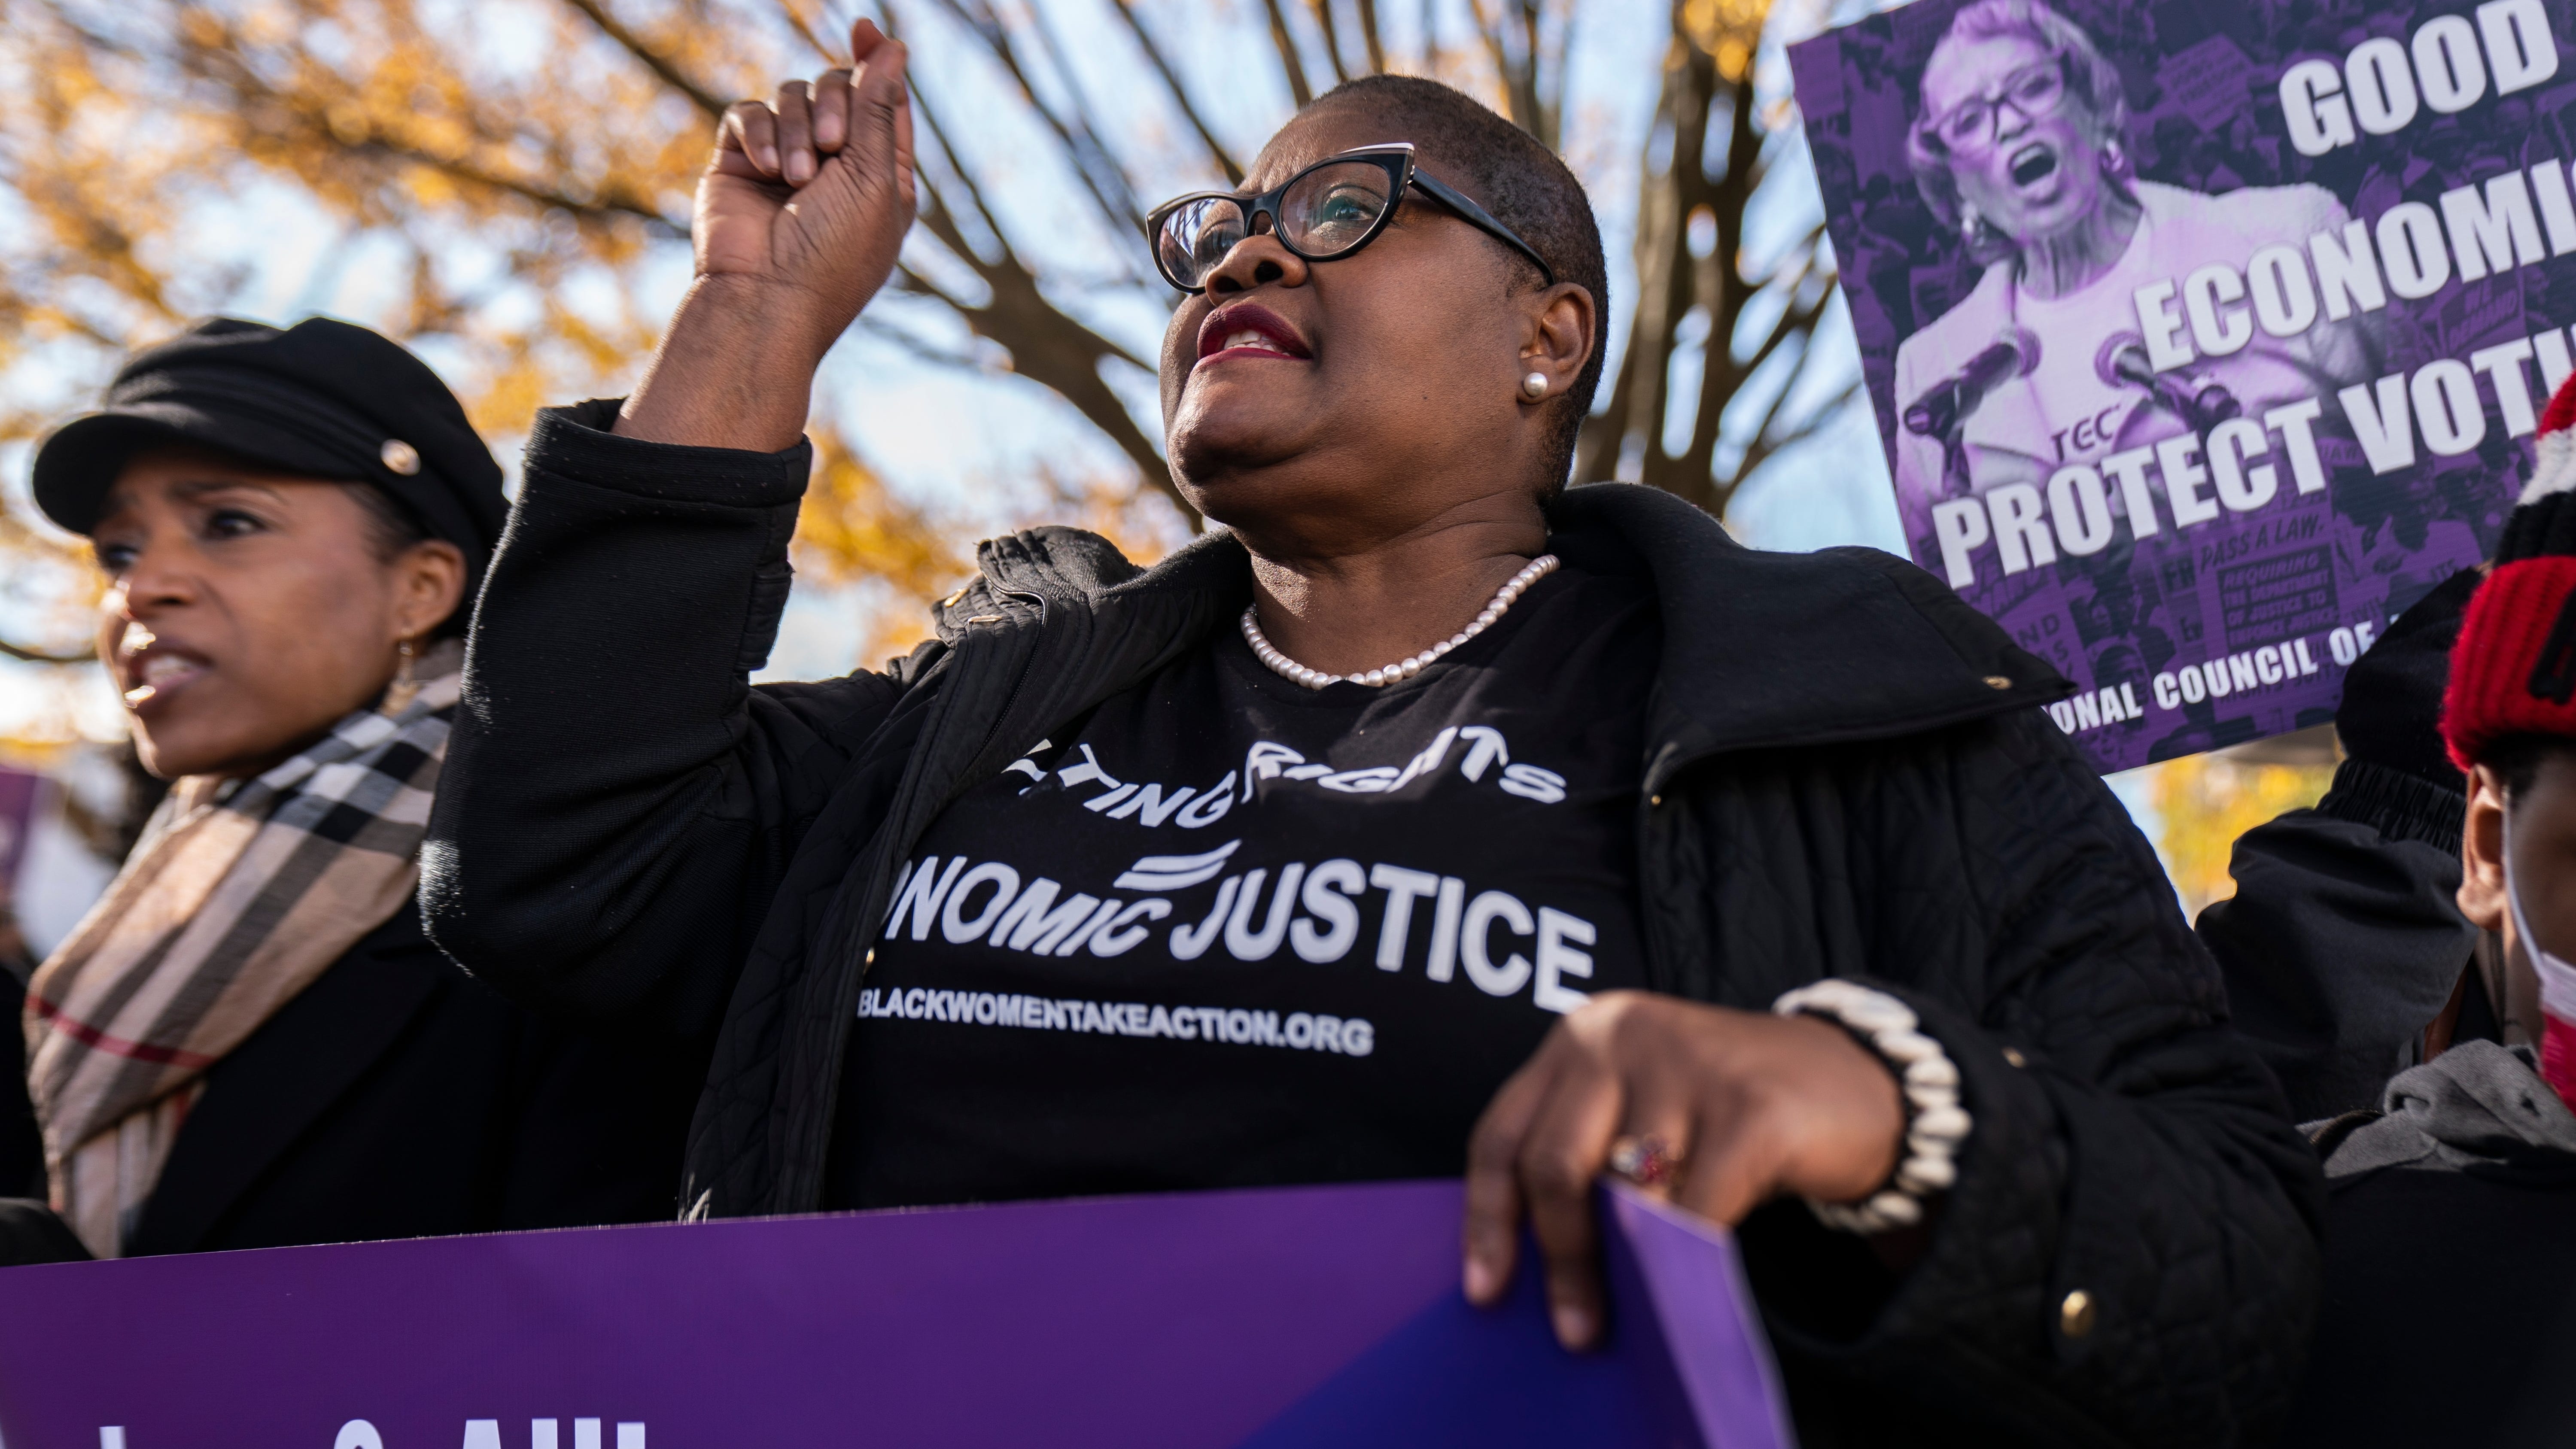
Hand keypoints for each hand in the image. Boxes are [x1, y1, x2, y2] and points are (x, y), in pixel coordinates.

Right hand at [698, 19, 915, 326]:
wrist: (766, 299)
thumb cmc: (833, 252)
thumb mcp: (873, 177)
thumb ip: (879, 107)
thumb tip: (894, 45)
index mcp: (879, 173)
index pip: (883, 100)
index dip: (876, 62)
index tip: (862, 28)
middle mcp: (833, 163)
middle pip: (837, 86)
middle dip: (835, 105)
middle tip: (832, 148)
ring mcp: (784, 160)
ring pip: (792, 95)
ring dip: (797, 130)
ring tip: (794, 180)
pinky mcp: (739, 161)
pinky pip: (749, 112)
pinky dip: (760, 133)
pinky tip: (766, 169)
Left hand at [1461, 990, 1904, 1349]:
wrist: (1856, 1079)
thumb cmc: (1728, 1112)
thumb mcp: (1643, 1110)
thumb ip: (1589, 1156)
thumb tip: (1531, 1264)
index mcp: (1580, 1038)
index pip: (1502, 1134)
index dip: (1485, 1219)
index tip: (1485, 1290)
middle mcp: (1622, 1035)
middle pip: (1553, 1165)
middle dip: (1561, 1259)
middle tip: (1576, 1328)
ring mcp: (1688, 1065)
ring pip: (1627, 1194)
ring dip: (1631, 1264)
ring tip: (1644, 1302)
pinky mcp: (1751, 1108)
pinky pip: (1698, 1210)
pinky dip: (1691, 1255)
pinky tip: (1696, 1275)